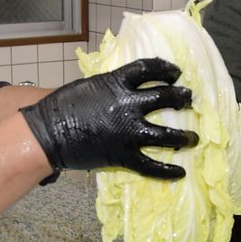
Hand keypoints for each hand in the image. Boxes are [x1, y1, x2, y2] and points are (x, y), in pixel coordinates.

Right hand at [21, 58, 198, 179]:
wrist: (47, 133)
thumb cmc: (61, 107)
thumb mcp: (88, 86)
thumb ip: (110, 86)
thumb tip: (123, 86)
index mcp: (117, 83)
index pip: (149, 69)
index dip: (166, 69)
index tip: (176, 72)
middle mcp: (128, 105)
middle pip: (165, 97)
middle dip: (181, 98)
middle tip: (189, 99)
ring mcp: (128, 132)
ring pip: (166, 134)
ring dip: (184, 136)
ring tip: (194, 138)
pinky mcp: (123, 155)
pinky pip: (151, 165)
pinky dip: (168, 170)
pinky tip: (181, 171)